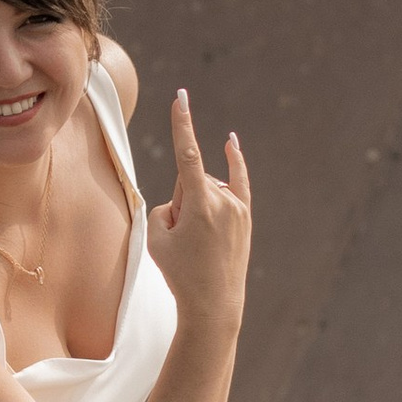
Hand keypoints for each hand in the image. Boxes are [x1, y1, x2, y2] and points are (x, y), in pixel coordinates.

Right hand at [149, 89, 250, 333]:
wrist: (214, 305)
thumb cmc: (180, 273)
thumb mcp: (156, 239)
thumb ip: (165, 207)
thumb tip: (184, 198)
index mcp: (200, 203)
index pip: (187, 153)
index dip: (183, 123)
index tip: (181, 97)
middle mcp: (223, 200)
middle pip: (190, 181)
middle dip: (179, 202)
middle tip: (183, 241)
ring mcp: (237, 208)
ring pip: (205, 190)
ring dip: (195, 208)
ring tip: (199, 244)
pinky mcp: (245, 217)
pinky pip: (239, 182)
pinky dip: (235, 162)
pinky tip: (231, 142)